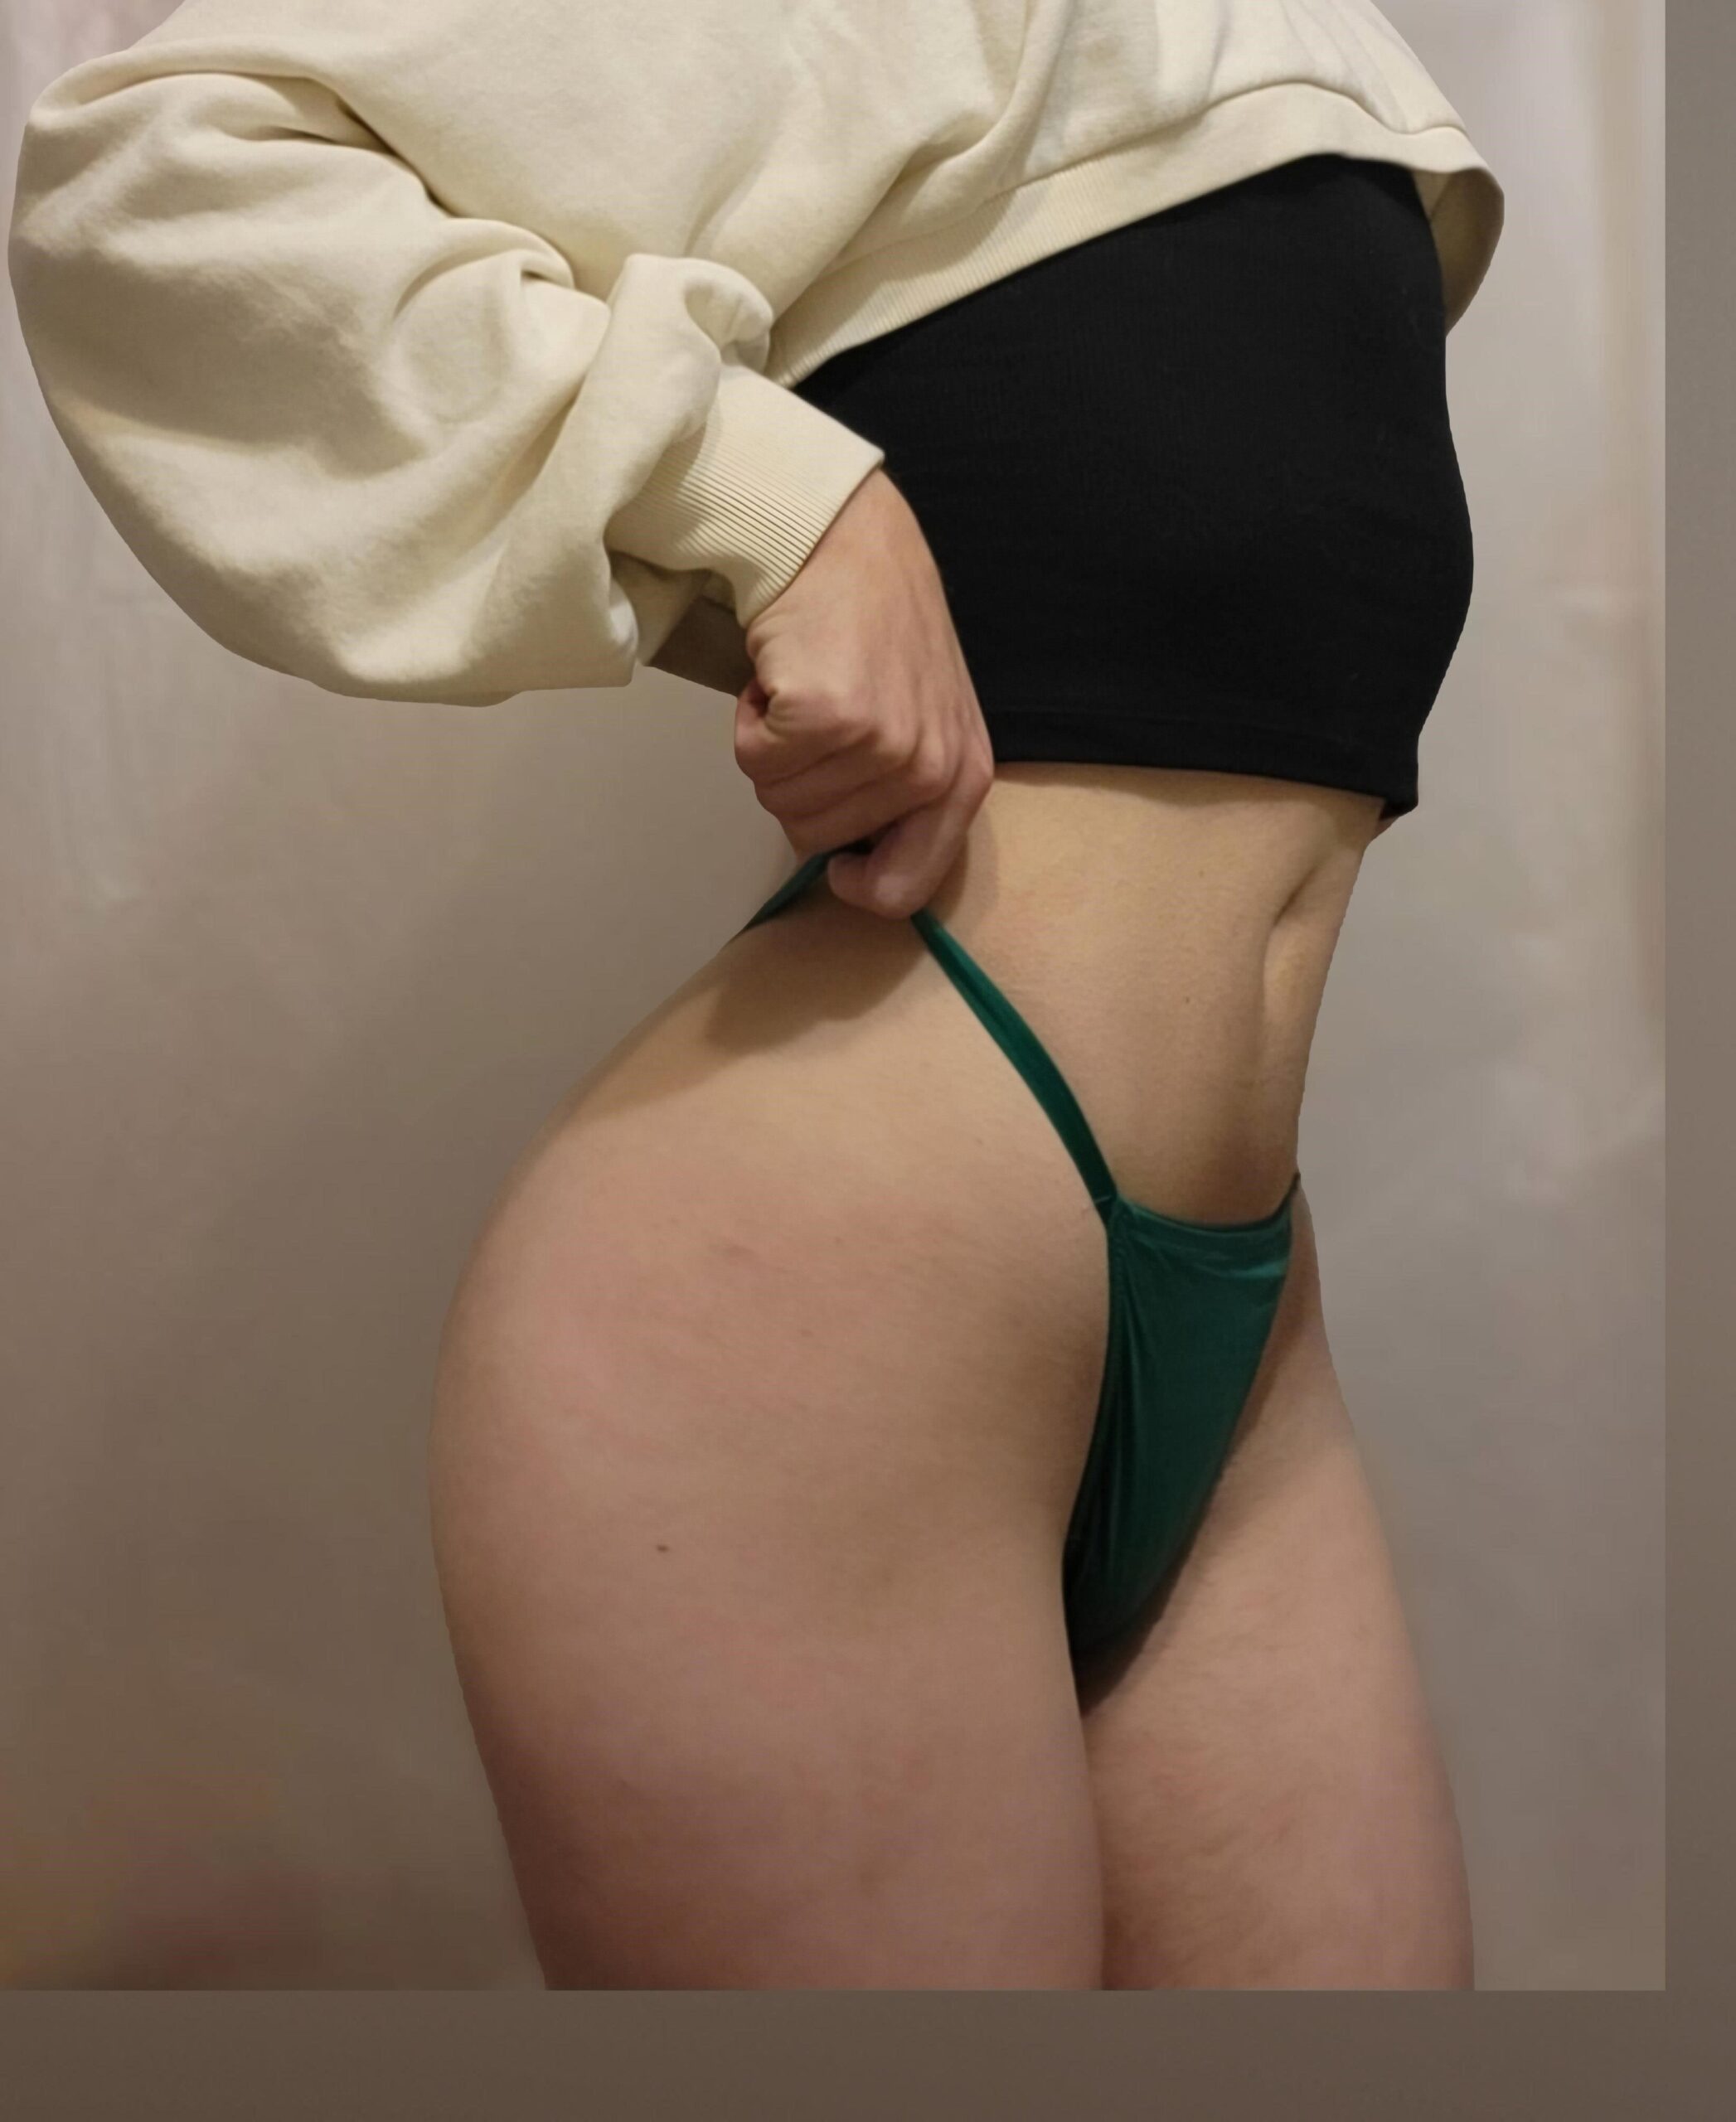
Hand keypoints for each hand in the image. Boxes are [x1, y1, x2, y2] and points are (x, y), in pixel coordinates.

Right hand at [733, 468, 993, 918]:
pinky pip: (754, 759)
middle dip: (799, 784)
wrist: (847, 541)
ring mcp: (880, 744)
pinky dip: (749, 719)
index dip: (857, 883)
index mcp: (963, 778)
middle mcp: (929, 769)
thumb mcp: (927, 720)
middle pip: (815, 839)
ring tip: (804, 690)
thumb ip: (910, 797)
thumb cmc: (878, 629)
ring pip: (778, 800)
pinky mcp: (826, 716)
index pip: (906, 889)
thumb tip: (863, 869)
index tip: (838, 863)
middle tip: (819, 718)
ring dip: (771, 748)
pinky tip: (781, 677)